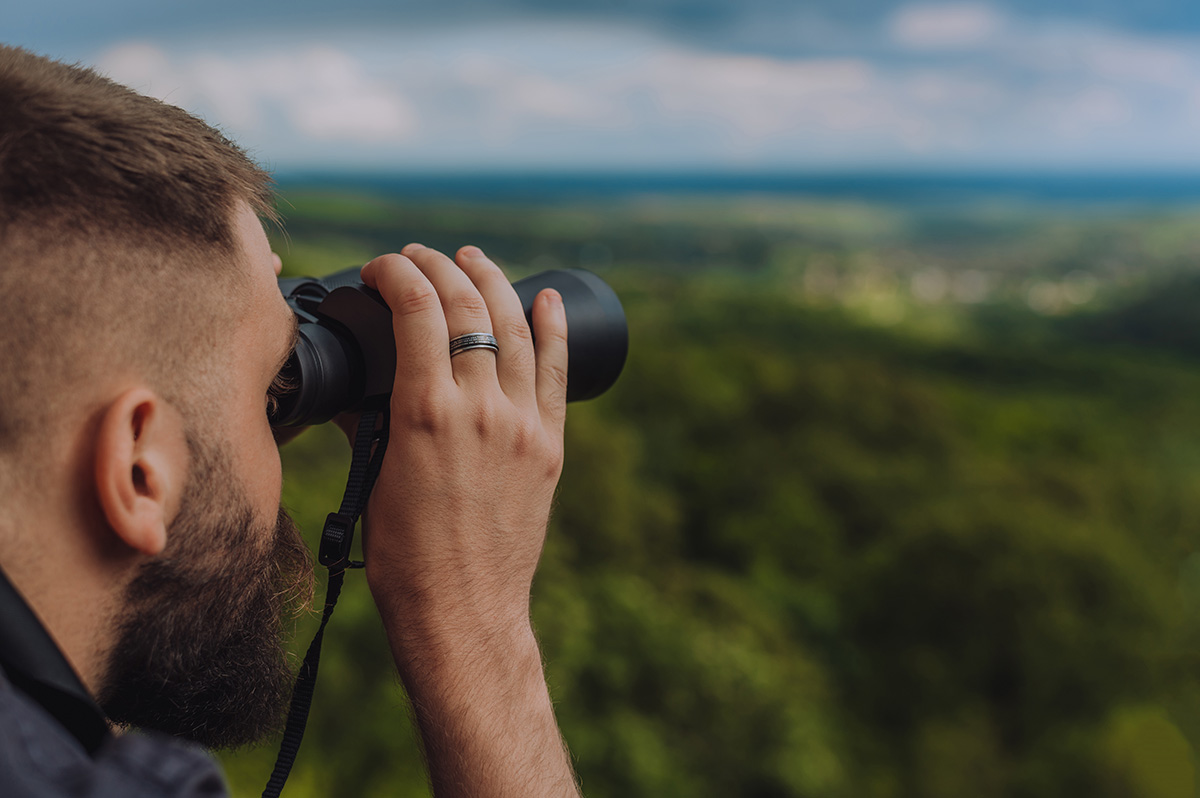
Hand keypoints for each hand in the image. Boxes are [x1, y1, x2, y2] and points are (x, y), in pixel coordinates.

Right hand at [357, 243, 567, 656]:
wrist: (463, 610)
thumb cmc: (404, 556)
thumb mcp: (372, 480)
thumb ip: (365, 423)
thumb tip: (347, 388)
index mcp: (425, 413)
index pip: (416, 309)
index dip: (396, 273)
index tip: (380, 268)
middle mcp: (480, 409)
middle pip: (467, 307)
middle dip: (439, 266)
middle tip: (420, 255)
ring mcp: (522, 425)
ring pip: (516, 327)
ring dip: (493, 282)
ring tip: (473, 258)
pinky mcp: (550, 446)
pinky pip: (556, 372)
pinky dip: (553, 330)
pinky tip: (547, 298)